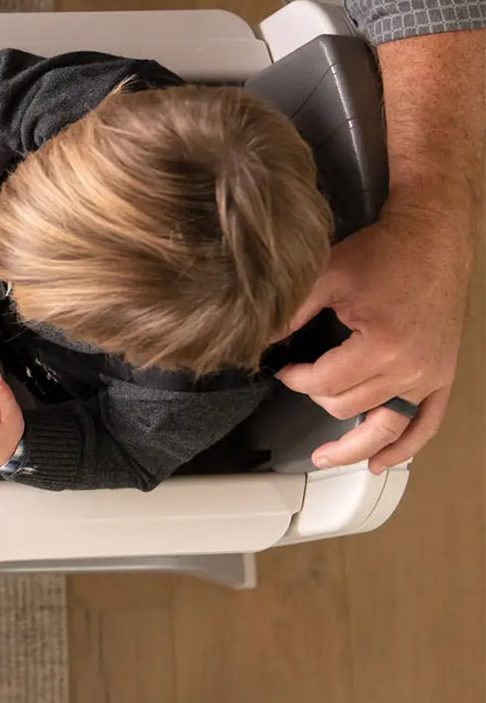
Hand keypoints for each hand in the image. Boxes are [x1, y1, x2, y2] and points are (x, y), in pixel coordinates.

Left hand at [276, 208, 470, 472]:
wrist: (432, 239)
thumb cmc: (383, 253)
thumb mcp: (327, 276)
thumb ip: (291, 311)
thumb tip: (259, 339)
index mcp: (381, 346)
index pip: (325, 383)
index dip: (296, 379)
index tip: (285, 369)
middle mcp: (409, 369)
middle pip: (349, 407)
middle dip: (317, 397)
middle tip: (303, 382)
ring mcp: (429, 377)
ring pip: (383, 427)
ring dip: (353, 447)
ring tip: (326, 458)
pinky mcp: (443, 377)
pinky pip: (426, 425)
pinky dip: (404, 449)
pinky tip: (380, 463)